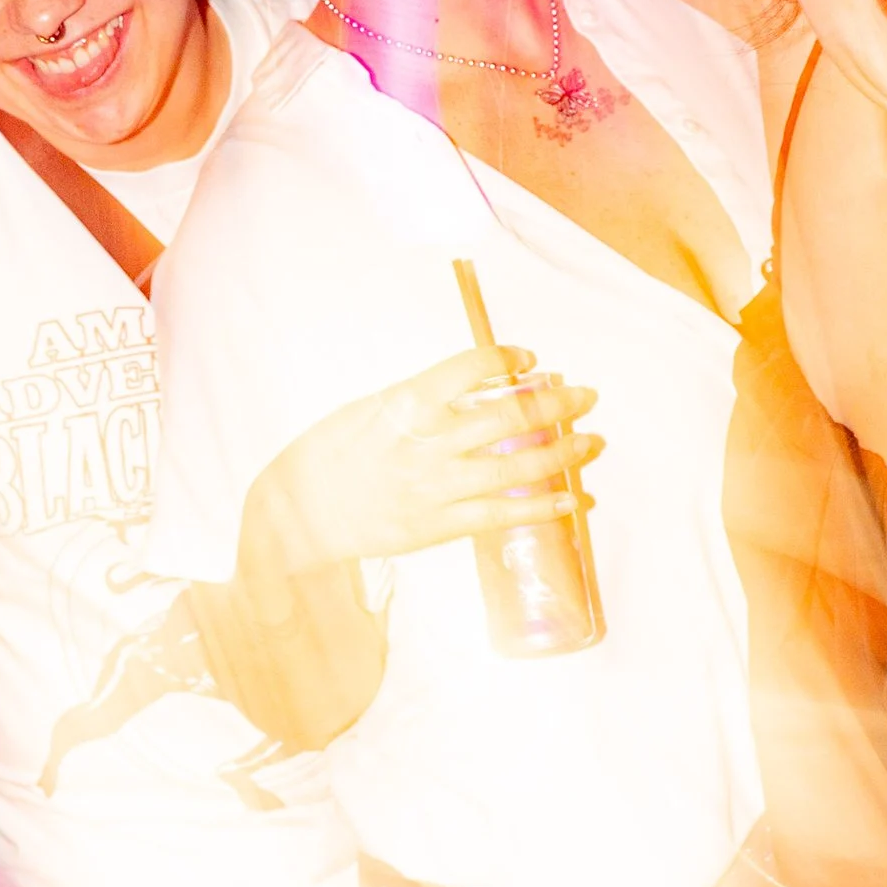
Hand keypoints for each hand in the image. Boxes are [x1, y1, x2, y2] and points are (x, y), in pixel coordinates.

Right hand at [244, 345, 598, 576]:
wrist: (296, 514)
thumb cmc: (328, 454)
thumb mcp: (370, 408)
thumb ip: (423, 398)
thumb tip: (478, 387)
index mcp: (406, 403)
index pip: (472, 368)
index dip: (509, 359)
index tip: (531, 359)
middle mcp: (426, 444)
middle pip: (509, 417)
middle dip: (556, 403)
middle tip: (586, 396)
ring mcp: (435, 488)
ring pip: (516, 467)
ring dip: (562, 451)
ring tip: (590, 442)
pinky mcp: (437, 527)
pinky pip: (501, 515)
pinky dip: (541, 506)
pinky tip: (572, 500)